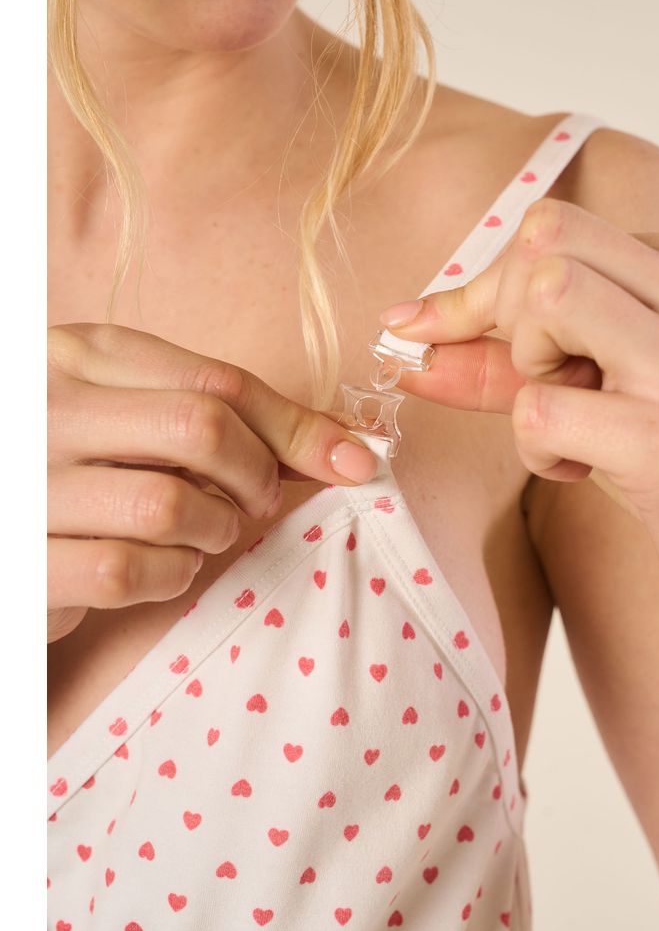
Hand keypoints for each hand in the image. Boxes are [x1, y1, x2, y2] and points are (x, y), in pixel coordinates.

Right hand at [47, 323, 377, 641]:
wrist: (4, 528)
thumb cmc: (77, 468)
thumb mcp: (133, 418)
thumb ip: (216, 418)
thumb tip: (338, 444)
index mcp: (80, 355)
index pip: (217, 381)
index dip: (297, 425)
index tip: (351, 460)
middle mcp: (46, 406)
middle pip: (201, 427)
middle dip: (257, 474)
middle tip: (257, 501)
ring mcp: (26, 482)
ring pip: (170, 504)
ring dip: (213, 528)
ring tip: (200, 532)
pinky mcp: (23, 559)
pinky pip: (129, 570)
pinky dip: (171, 575)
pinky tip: (162, 567)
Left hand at [380, 198, 658, 639]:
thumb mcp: (589, 382)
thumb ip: (499, 352)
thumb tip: (403, 330)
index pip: (552, 226)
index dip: (488, 287)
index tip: (458, 334)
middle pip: (544, 244)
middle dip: (509, 316)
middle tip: (543, 379)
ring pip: (547, 297)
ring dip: (526, 373)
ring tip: (567, 418)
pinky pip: (539, 410)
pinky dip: (535, 450)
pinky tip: (580, 469)